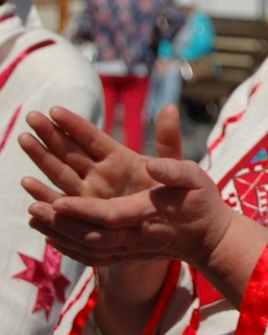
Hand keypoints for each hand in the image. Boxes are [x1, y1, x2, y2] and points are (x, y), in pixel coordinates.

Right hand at [20, 103, 183, 201]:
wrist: (170, 228)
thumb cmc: (173, 195)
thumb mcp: (175, 167)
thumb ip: (169, 140)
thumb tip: (170, 106)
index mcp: (119, 157)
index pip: (93, 137)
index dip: (75, 124)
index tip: (55, 110)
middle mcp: (99, 172)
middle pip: (70, 150)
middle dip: (51, 134)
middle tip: (32, 117)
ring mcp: (89, 191)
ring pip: (60, 171)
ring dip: (41, 156)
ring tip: (24, 139)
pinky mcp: (84, 212)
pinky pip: (61, 201)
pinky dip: (44, 193)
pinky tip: (28, 183)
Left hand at [26, 150, 234, 270]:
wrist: (210, 238)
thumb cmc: (202, 202)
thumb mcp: (196, 176)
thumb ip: (173, 166)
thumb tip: (151, 164)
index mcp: (149, 214)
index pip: (109, 215)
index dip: (82, 210)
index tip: (57, 201)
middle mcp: (136, 236)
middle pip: (91, 234)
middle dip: (61, 222)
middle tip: (34, 207)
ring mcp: (129, 250)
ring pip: (87, 247)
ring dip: (59, 234)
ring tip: (35, 217)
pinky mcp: (126, 257)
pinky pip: (92, 257)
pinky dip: (69, 249)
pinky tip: (52, 238)